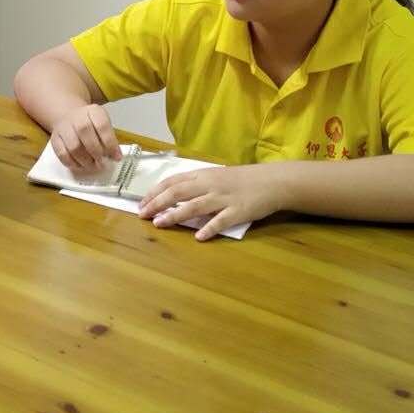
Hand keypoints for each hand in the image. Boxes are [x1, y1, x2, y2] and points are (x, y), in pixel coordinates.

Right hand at [48, 104, 121, 174]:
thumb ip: (109, 139)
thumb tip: (114, 156)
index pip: (102, 126)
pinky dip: (73, 163)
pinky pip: (62, 154)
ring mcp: (64, 127)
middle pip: (85, 133)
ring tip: (93, 166)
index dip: (110, 143)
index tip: (116, 157)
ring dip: (85, 160)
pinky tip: (81, 166)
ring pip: (73, 146)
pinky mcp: (55, 139)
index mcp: (93, 111)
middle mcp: (77, 117)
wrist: (69, 117)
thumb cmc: (91, 125)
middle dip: (96, 152)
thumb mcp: (103, 124)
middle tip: (103, 163)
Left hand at [137, 162, 291, 240]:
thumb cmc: (241, 180)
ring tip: (159, 224)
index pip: (173, 181)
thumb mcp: (216, 175)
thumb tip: (172, 193)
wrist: (272, 181)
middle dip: (157, 203)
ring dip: (175, 215)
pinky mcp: (238, 212)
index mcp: (203, 174)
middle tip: (142, 214)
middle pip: (178, 192)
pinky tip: (198, 237)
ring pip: (195, 206)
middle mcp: (210, 185)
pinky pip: (221, 221)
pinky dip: (209, 229)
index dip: (155, 192)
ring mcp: (224, 198)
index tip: (142, 202)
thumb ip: (196, 183)